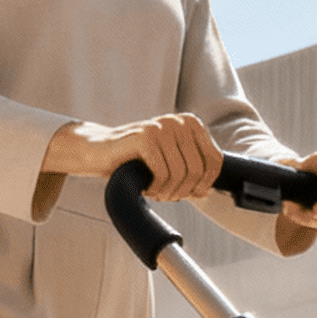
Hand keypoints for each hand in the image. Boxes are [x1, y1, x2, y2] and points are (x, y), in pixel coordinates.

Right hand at [42, 114, 221, 201]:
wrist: (101, 153)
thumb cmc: (137, 161)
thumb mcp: (170, 164)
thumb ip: (190, 174)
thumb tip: (207, 192)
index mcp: (191, 124)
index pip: (215, 160)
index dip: (205, 184)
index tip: (189, 193)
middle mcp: (178, 121)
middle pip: (198, 170)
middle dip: (183, 191)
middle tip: (167, 196)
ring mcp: (161, 126)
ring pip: (181, 174)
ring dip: (168, 192)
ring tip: (156, 192)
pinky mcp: (145, 136)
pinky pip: (163, 173)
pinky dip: (155, 188)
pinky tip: (146, 186)